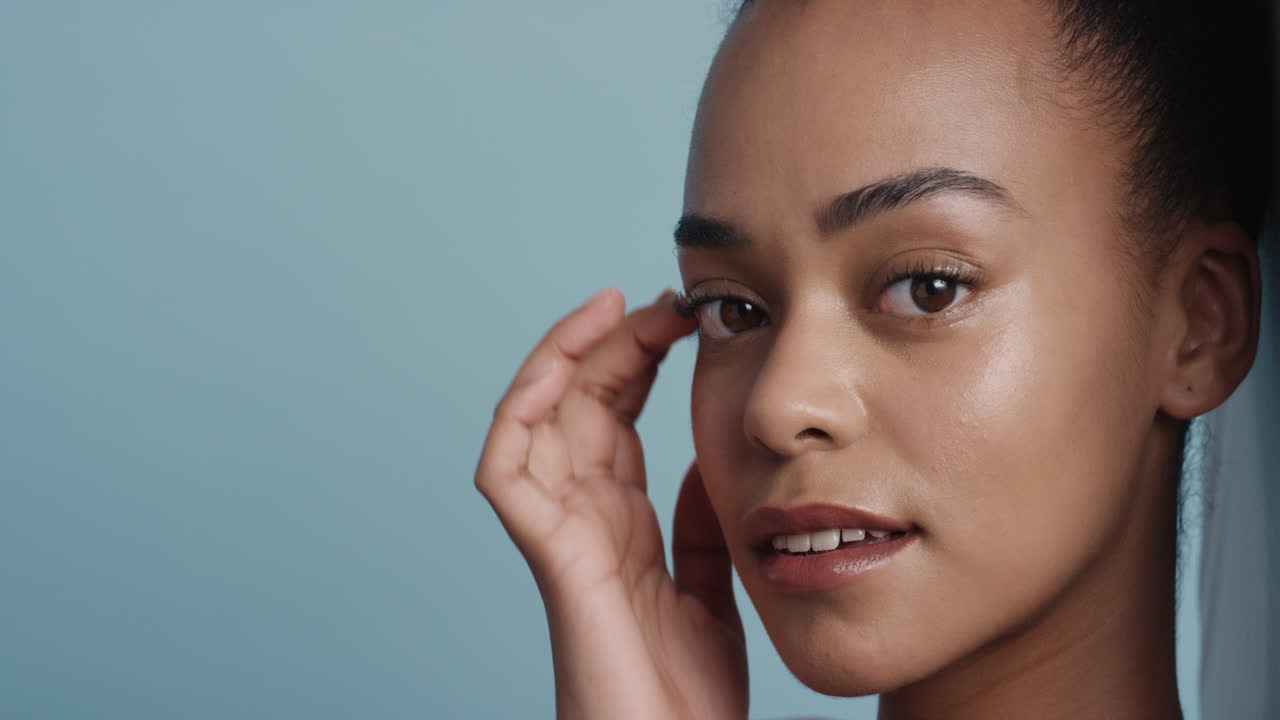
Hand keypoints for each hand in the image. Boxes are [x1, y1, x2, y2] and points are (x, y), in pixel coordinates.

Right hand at [475, 288, 747, 719]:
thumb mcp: (708, 588)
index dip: (637, 357)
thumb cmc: (686, 694)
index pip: (612, 414)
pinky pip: (505, 471)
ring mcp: (558, 531)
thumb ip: (694, 527)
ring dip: (561, 356)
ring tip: (607, 310)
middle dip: (611, 341)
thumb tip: (694, 468)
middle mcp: (582, 515)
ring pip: (532, 419)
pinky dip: (519, 414)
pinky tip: (557, 370)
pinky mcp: (549, 555)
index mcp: (620, 519)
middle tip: (661, 301)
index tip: (684, 317)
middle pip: (576, 402)